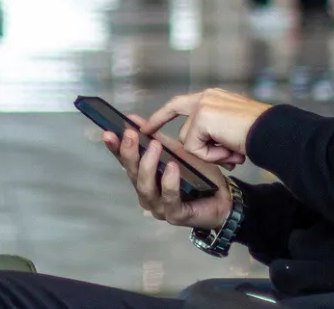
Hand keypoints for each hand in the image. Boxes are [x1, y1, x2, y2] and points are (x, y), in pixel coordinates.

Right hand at [104, 124, 231, 229]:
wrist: (224, 198)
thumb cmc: (198, 176)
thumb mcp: (175, 152)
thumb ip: (155, 138)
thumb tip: (133, 119)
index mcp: (143, 177)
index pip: (124, 162)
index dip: (115, 147)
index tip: (109, 132)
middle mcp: (146, 193)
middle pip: (132, 173)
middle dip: (130, 153)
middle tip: (131, 134)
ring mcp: (158, 206)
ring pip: (145, 187)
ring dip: (148, 165)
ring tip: (154, 146)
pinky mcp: (175, 215)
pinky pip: (169, 198)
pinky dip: (169, 182)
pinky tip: (172, 167)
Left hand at [146, 89, 273, 166]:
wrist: (274, 134)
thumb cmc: (260, 137)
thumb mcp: (230, 134)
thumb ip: (211, 134)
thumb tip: (194, 147)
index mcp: (214, 98)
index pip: (180, 104)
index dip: (162, 116)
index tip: (146, 127)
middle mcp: (207, 97)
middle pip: (183, 128)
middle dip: (189, 145)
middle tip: (185, 147)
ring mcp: (203, 105)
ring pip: (189, 141)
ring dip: (209, 154)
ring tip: (232, 152)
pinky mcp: (203, 117)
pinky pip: (195, 147)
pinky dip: (211, 155)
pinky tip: (229, 151)